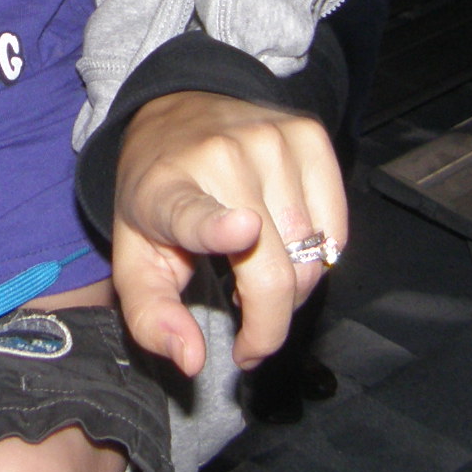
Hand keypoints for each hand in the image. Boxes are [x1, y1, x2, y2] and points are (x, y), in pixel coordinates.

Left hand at [109, 93, 346, 376]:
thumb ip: (152, 317)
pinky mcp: (310, 135)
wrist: (175, 112)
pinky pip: (336, 230)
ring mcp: (272, 141)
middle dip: (267, 324)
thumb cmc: (156, 195)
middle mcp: (223, 157)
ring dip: (292, 289)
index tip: (243, 230)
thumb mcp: (134, 260)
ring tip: (258, 277)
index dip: (219, 227)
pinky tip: (286, 247)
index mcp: (167, 191)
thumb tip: (193, 360)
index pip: (195, 214)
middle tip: (249, 333)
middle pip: (275, 272)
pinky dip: (319, 257)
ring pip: (313, 258)